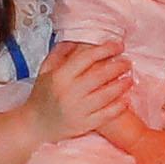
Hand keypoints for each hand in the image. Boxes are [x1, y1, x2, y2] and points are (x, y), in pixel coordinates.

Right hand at [28, 41, 145, 145]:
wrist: (35, 125)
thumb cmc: (41, 95)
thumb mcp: (46, 70)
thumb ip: (61, 52)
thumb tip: (78, 37)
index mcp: (60, 76)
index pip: (87, 58)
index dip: (105, 49)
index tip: (118, 46)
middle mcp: (69, 92)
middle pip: (100, 76)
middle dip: (118, 67)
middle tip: (127, 62)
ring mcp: (77, 110)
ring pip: (106, 95)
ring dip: (121, 86)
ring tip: (130, 79)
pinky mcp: (83, 125)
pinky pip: (106, 115)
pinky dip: (118, 107)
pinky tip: (126, 99)